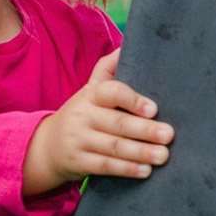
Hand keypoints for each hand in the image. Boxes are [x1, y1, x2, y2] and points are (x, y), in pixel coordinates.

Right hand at [25, 49, 173, 193]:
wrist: (47, 146)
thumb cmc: (82, 114)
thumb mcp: (90, 91)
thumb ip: (107, 70)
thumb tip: (127, 45)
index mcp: (90, 95)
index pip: (111, 92)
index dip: (132, 100)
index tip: (154, 109)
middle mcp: (83, 116)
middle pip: (117, 123)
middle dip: (145, 130)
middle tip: (169, 135)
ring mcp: (79, 140)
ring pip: (113, 147)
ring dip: (140, 152)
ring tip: (163, 155)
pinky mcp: (78, 162)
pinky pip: (104, 166)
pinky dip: (126, 169)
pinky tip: (145, 171)